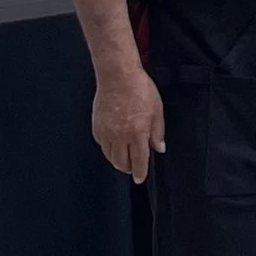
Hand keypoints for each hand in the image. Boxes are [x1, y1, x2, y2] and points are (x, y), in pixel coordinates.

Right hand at [91, 65, 164, 183]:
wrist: (117, 76)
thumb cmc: (139, 89)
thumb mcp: (157, 110)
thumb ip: (157, 132)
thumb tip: (159, 148)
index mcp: (137, 133)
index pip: (139, 161)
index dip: (140, 173)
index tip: (140, 179)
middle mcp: (120, 136)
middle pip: (121, 163)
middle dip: (128, 168)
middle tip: (134, 167)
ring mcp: (106, 132)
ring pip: (109, 156)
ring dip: (117, 160)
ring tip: (123, 158)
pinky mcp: (96, 126)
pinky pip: (101, 144)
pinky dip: (108, 148)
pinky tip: (113, 144)